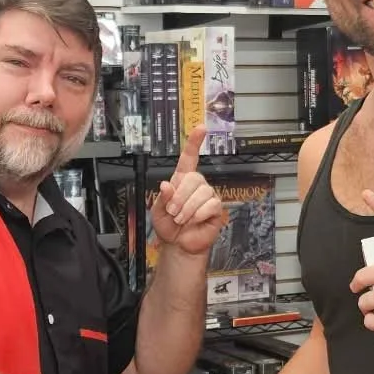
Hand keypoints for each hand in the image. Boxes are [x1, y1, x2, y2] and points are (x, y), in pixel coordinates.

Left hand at [149, 124, 228, 257]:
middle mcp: (197, 185)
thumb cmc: (169, 226)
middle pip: (194, 177)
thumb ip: (162, 198)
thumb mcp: (158, 211)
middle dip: (180, 196)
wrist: (178, 245)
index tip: (201, 128)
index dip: (194, 143)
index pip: (189, 158)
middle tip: (173, 211)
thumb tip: (166, 185)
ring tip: (181, 219)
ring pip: (202, 192)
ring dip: (187, 208)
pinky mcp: (216, 208)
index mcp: (181, 180)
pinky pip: (210, 204)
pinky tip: (194, 221)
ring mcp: (208, 195)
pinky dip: (198, 214)